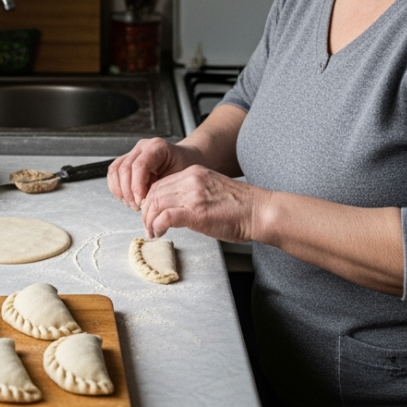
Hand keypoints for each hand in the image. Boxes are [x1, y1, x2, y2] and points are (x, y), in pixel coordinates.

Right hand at [107, 138, 198, 210]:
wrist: (186, 159)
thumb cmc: (185, 167)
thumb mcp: (179, 177)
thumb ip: (162, 188)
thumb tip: (146, 204)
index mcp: (157, 147)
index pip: (139, 166)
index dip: (136, 187)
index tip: (141, 202)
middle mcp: (143, 147)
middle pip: (125, 169)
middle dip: (128, 191)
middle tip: (137, 206)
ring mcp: (134, 152)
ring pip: (115, 169)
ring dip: (120, 190)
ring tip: (131, 203)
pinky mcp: (128, 160)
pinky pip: (114, 172)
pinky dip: (116, 186)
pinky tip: (125, 197)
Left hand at [139, 166, 264, 241]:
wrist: (260, 211)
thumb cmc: (241, 207)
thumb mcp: (212, 191)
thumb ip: (193, 194)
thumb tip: (175, 209)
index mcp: (194, 173)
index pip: (160, 183)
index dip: (150, 200)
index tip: (150, 213)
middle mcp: (191, 180)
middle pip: (154, 193)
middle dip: (146, 212)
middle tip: (148, 226)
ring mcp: (193, 195)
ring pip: (155, 204)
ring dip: (149, 221)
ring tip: (152, 232)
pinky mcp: (196, 212)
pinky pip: (165, 217)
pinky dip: (157, 226)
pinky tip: (159, 233)